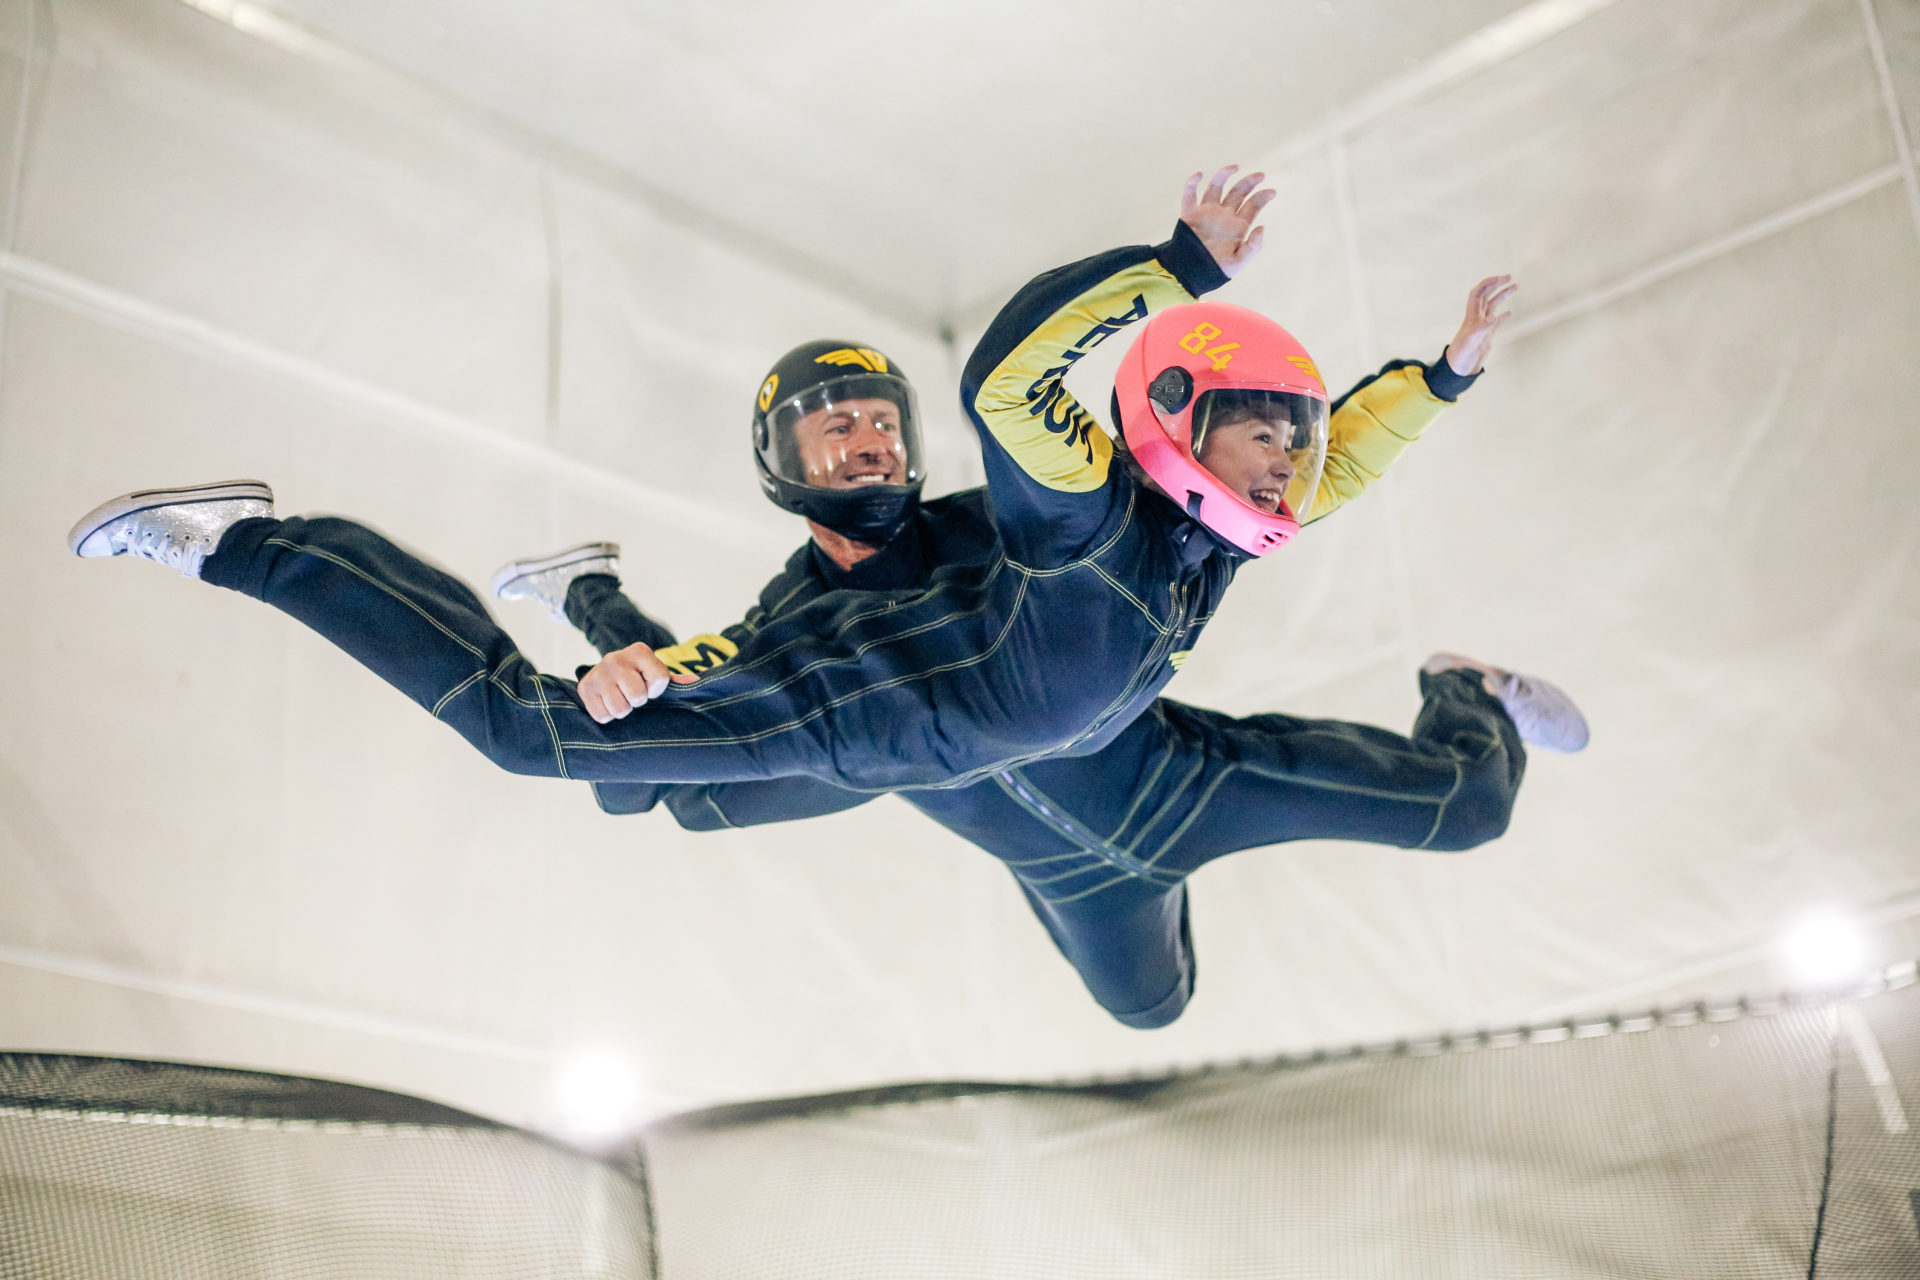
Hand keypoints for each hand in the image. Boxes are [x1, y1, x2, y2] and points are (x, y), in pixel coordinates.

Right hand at [577, 642, 694, 723]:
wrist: (607, 673)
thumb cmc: (638, 677)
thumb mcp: (656, 674)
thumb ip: (676, 681)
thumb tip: (696, 682)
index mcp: (639, 651)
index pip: (659, 679)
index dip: (656, 690)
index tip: (649, 686)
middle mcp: (616, 658)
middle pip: (638, 697)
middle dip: (638, 701)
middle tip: (632, 694)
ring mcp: (598, 673)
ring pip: (620, 709)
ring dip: (622, 710)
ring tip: (619, 698)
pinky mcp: (584, 688)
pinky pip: (602, 716)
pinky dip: (607, 715)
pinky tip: (607, 702)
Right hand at [1179, 165, 1274, 278]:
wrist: (1188, 274)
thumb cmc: (1214, 271)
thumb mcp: (1237, 263)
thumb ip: (1252, 248)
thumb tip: (1262, 227)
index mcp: (1237, 226)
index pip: (1253, 206)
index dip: (1263, 197)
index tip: (1272, 192)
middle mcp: (1223, 216)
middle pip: (1238, 192)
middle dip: (1249, 182)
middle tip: (1261, 175)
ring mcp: (1206, 213)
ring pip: (1216, 187)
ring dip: (1224, 175)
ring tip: (1235, 167)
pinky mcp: (1189, 215)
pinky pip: (1189, 195)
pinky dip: (1192, 183)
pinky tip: (1199, 175)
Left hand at [1445, 275, 1516, 375]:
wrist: (1461, 366)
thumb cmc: (1462, 351)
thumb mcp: (1473, 337)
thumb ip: (1484, 326)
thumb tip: (1495, 315)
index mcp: (1472, 314)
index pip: (1478, 293)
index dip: (1487, 283)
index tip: (1499, 278)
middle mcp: (1478, 317)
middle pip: (1487, 295)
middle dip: (1497, 284)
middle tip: (1509, 277)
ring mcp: (1483, 325)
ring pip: (1494, 306)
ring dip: (1503, 296)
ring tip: (1514, 287)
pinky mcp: (1488, 334)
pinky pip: (1497, 322)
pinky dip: (1503, 316)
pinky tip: (1510, 313)